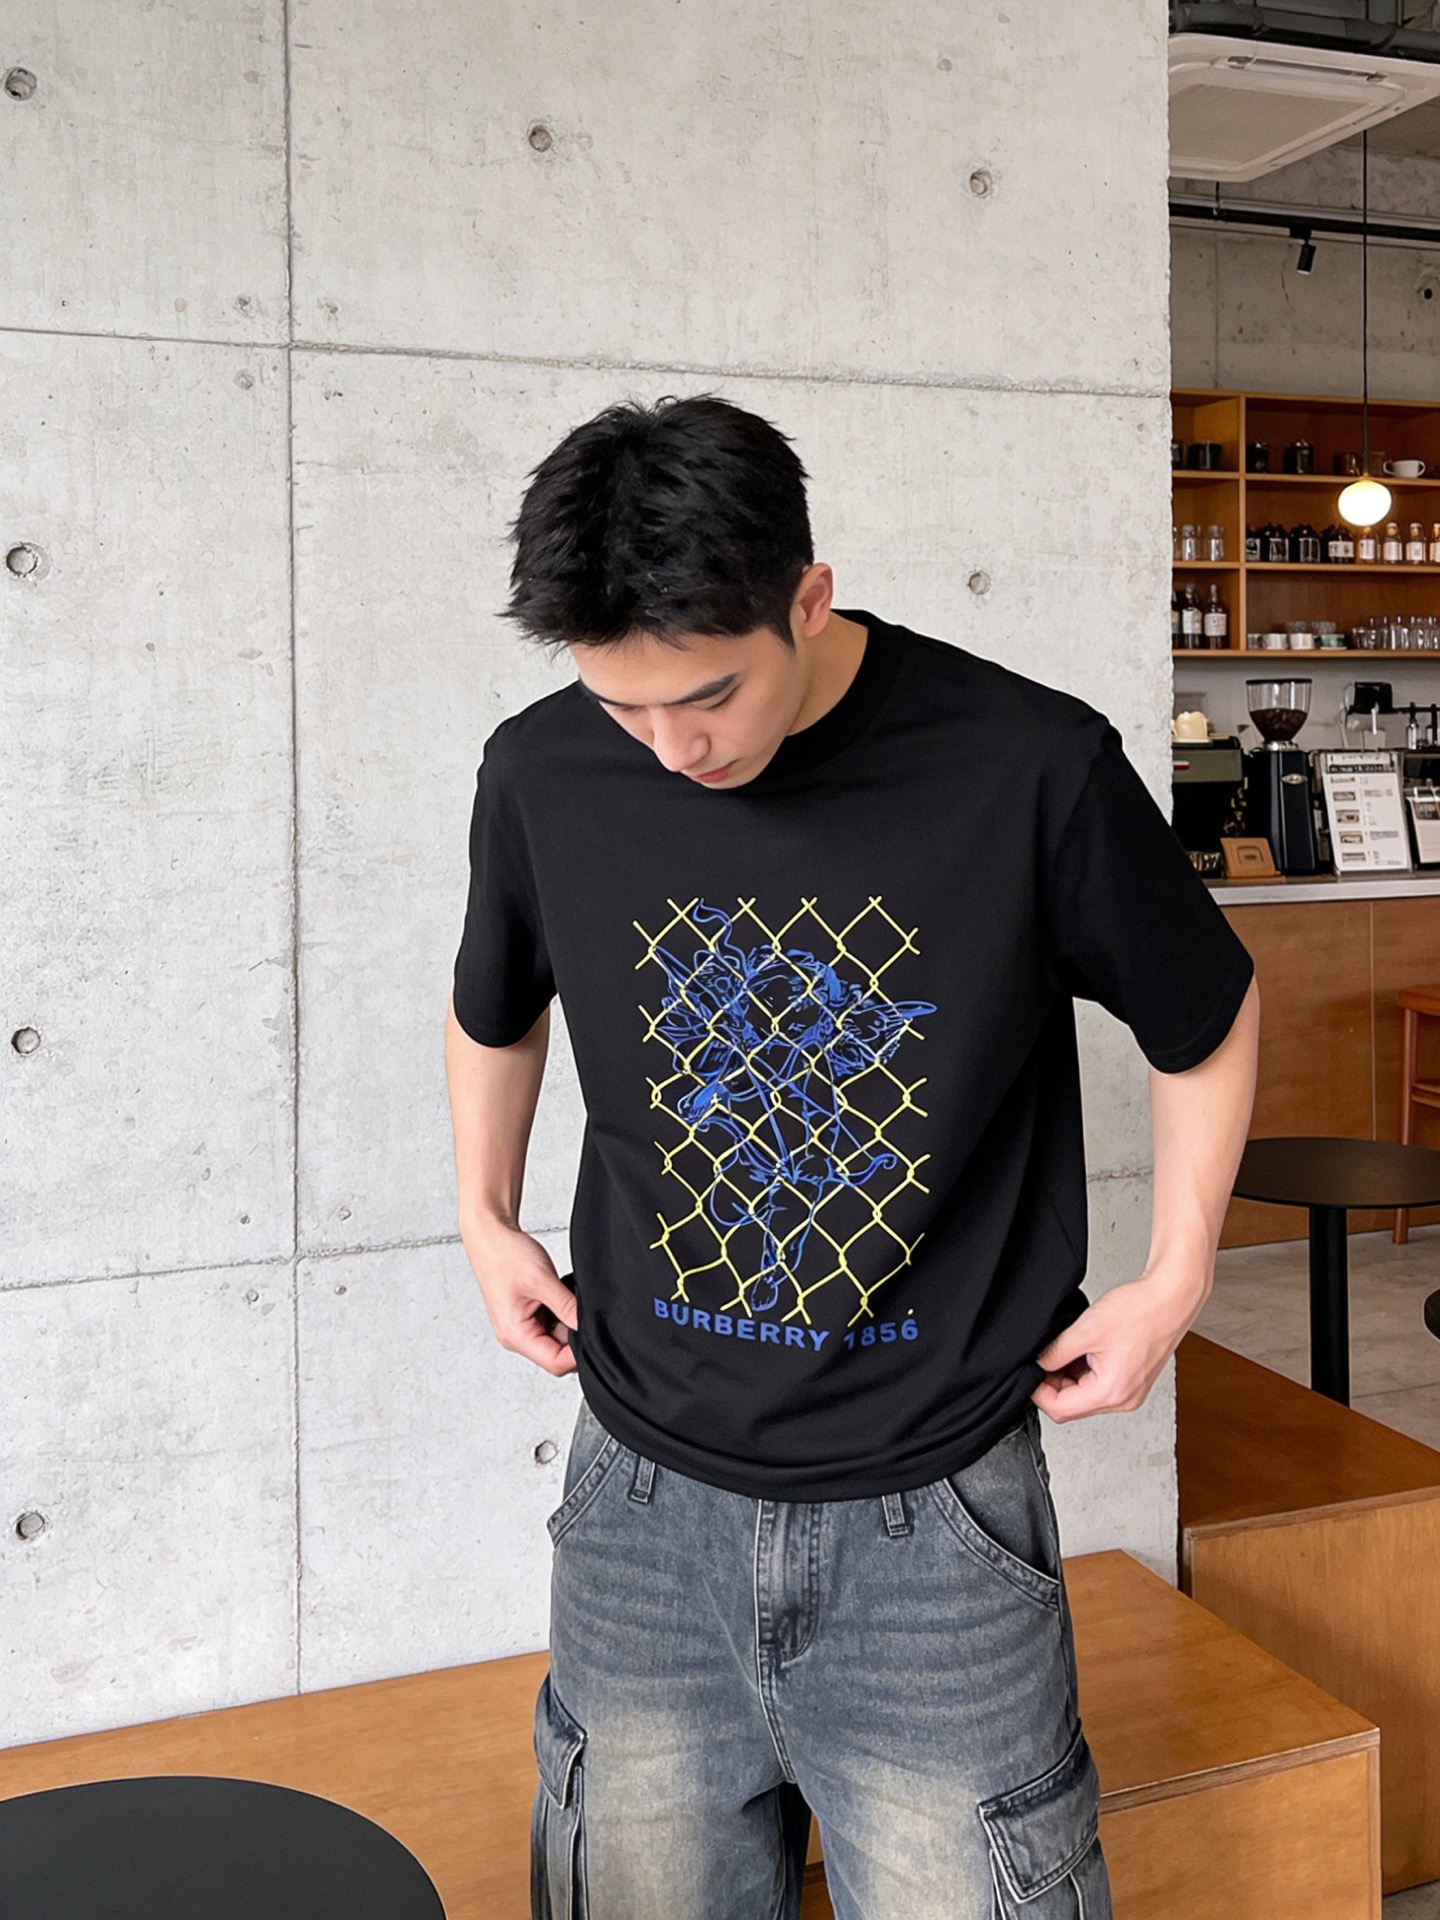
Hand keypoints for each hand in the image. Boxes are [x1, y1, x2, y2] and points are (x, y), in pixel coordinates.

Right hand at [462, 1221, 578, 1376]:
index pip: (556, 1363)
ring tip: (567, 1295)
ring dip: (569, 1320)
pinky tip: (563, 1293)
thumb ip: (568, 1308)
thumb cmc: (505, 1255)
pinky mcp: (528, 1313)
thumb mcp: (543, 1281)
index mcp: (515, 1335)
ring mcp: (522, 1324)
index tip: (595, 1331)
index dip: (579, 1352)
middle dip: (575, 1334)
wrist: (490, 1234)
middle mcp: (516, 1335)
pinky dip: (564, 1311)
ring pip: (558, 1336)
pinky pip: (553, 1322)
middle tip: (582, 1309)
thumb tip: (592, 1327)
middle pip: (558, 1353)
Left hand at [1030, 1265, 1206, 1422]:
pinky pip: (1099, 1388)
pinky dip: (1085, 1374)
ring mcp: (1130, 1393)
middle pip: (1072, 1407)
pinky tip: (1084, 1351)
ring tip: (1069, 1349)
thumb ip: (1056, 1351)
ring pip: (1084, 1398)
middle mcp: (1123, 1400)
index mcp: (1111, 1392)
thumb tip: (1038, 1364)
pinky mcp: (1133, 1383)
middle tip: (1047, 1357)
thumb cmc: (1140, 1311)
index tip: (1030, 1371)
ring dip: (1069, 1378)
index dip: (1038, 1391)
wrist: (1171, 1299)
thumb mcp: (1086, 1329)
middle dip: (1053, 1384)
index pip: (1060, 1409)